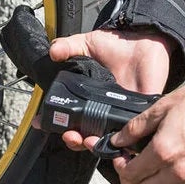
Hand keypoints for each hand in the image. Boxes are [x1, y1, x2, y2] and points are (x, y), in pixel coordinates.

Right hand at [45, 27, 173, 151]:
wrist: (144, 38)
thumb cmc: (117, 44)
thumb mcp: (88, 43)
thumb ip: (69, 46)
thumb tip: (53, 51)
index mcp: (87, 98)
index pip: (68, 118)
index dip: (54, 125)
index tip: (40, 124)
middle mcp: (102, 109)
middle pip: (85, 136)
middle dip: (74, 140)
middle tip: (70, 135)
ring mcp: (119, 114)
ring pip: (106, 140)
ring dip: (94, 145)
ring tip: (87, 139)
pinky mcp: (139, 114)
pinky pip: (132, 134)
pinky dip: (123, 140)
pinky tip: (114, 137)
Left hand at [107, 78, 184, 183]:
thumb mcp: (161, 107)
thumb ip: (135, 127)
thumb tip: (118, 140)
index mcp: (164, 151)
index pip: (130, 173)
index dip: (119, 165)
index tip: (119, 156)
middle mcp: (177, 170)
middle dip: (129, 180)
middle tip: (128, 164)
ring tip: (147, 168)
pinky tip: (166, 171)